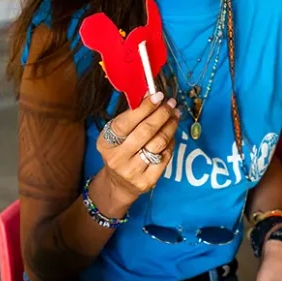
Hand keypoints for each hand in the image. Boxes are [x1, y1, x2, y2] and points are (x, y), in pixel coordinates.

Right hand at [94, 91, 178, 209]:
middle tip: (170, 103)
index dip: (144, 108)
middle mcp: (117, 158)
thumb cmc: (119, 152)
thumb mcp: (116, 136)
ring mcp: (132, 171)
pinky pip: (165, 156)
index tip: (158, 95)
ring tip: (175, 115)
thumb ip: (130, 118)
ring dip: (170, 126)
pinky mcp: (147, 181)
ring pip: (158, 143)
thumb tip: (151, 95)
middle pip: (145, 131)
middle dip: (161, 114)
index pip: (126, 122)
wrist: (119, 185)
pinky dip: (171, 142)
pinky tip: (172, 133)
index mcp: (106, 143)